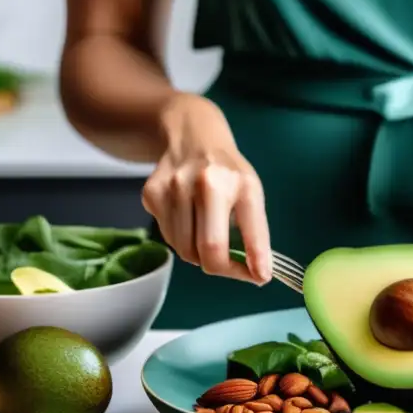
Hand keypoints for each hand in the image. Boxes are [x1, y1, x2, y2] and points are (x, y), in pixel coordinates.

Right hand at [141, 93, 271, 284]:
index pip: (250, 231)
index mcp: (240, 183)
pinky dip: (181, 239)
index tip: (261, 277)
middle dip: (223, 268)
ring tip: (207, 234)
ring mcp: (174, 187)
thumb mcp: (250, 192)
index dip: (256, 261)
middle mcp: (206, 183)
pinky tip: (188, 219)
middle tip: (231, 267)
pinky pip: (168, 237)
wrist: (191, 135)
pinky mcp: (151, 193)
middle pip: (210, 249)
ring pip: (185, 250)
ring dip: (199, 254)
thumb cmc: (227, 171)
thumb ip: (255, 231)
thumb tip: (259, 273)